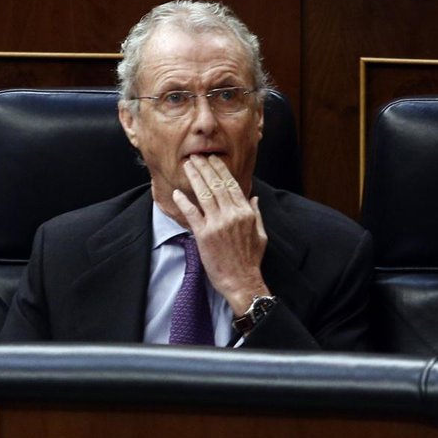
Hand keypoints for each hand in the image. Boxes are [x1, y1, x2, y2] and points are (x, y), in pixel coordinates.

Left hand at [171, 154, 269, 315]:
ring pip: (204, 194)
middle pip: (216, 185)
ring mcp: (217, 224)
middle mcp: (232, 215)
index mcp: (246, 213)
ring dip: (194, 177)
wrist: (242, 281)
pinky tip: (177, 193)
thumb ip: (256, 214)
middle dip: (205, 167)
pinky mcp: (204, 235)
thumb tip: (253, 198)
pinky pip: (192, 214)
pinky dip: (184, 202)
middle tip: (196, 155)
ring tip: (187, 166)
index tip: (212, 159)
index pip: (232, 184)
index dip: (220, 169)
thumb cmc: (251, 260)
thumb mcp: (260, 234)